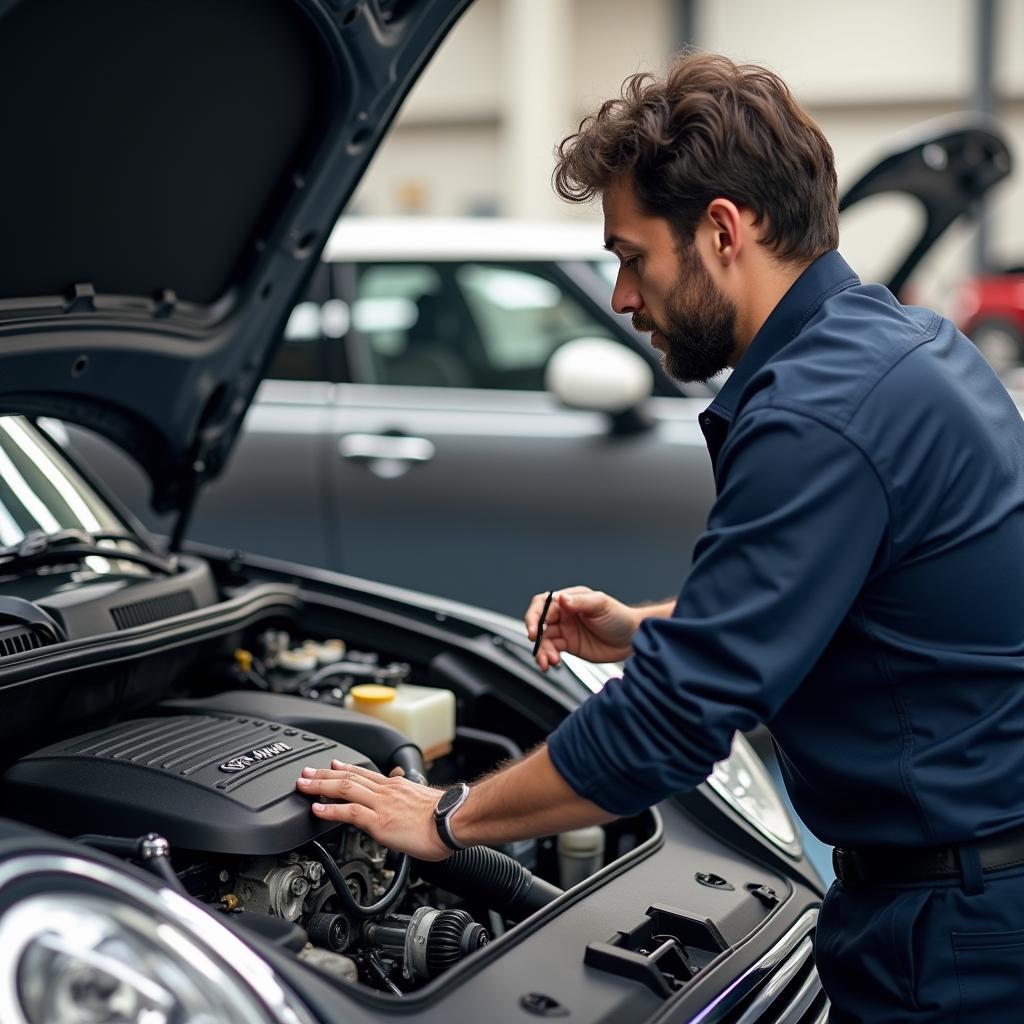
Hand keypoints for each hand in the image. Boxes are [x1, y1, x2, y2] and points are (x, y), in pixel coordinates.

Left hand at [295, 760, 450, 860]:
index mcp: (397, 785)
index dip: (346, 767)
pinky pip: (349, 812)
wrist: (454, 821)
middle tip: (306, 772)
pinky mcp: (379, 821)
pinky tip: (316, 810)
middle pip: (349, 776)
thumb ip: (410, 795)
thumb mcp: (423, 799)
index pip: (366, 772)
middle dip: (324, 774)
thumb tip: (406, 795)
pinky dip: (330, 810)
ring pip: (344, 788)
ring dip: (320, 786)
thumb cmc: (445, 816)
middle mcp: (386, 790)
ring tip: (303, 785)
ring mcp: (381, 804)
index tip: (333, 764)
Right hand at [524, 586, 640, 669]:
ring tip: (549, 661)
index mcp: (569, 600)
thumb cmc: (620, 617)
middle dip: (536, 636)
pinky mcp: (569, 646)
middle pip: (539, 623)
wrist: (633, 639)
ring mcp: (566, 630)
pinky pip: (552, 651)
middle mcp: (564, 614)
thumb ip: (580, 602)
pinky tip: (551, 663)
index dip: (535, 616)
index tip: (534, 630)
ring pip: (544, 639)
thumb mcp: (601, 605)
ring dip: (542, 651)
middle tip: (538, 647)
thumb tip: (562, 599)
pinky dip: (548, 657)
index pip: (544, 604)